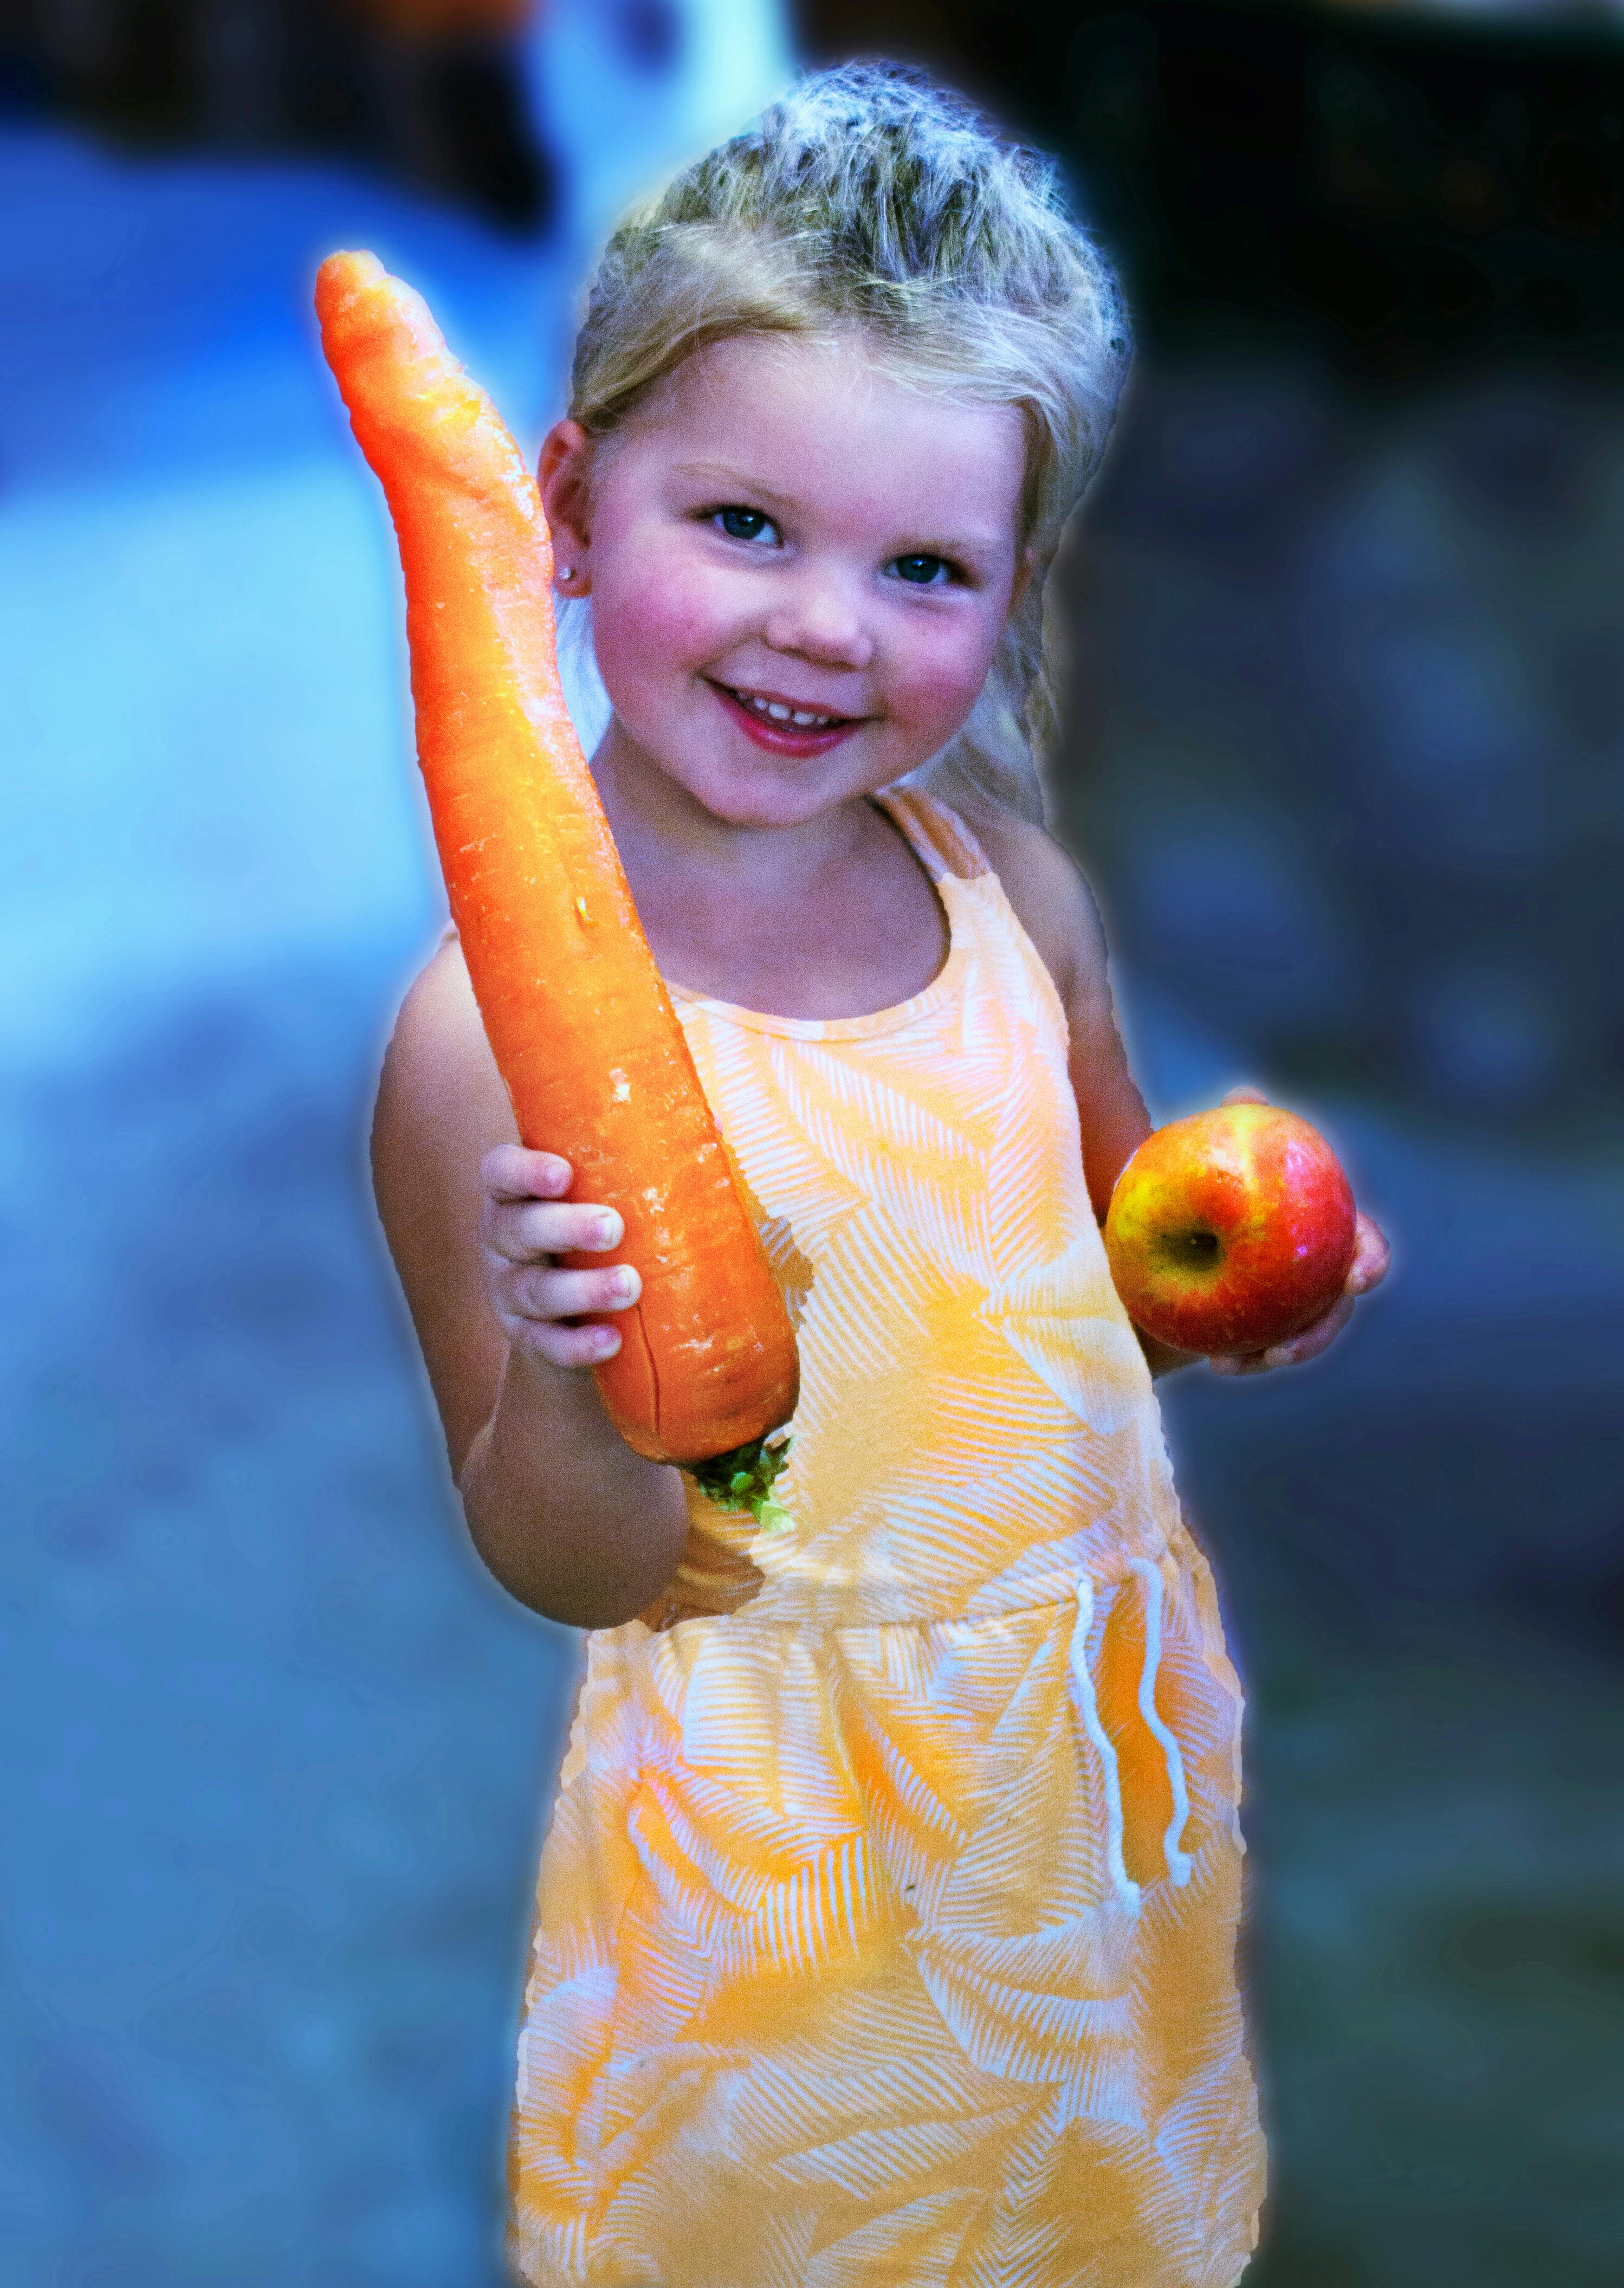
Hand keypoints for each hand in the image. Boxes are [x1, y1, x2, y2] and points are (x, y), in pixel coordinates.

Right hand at [479, 1144, 639, 1371]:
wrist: (581, 1308)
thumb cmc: (607, 1228)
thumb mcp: (614, 1191)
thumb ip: (648, 1160)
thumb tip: (717, 1122)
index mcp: (520, 1192)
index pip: (500, 1172)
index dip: (523, 1171)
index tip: (563, 1173)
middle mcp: (504, 1238)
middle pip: (516, 1229)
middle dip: (564, 1227)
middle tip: (613, 1227)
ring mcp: (510, 1290)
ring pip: (533, 1290)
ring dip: (581, 1288)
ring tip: (629, 1285)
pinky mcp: (528, 1337)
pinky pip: (545, 1344)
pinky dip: (575, 1345)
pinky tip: (610, 1342)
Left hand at [1205, 1085, 1390, 1377]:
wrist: (1151, 1231)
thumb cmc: (1188, 1185)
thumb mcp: (1201, 1158)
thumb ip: (1229, 1131)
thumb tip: (1245, 1096)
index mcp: (1317, 1226)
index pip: (1359, 1244)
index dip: (1368, 1261)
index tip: (1357, 1279)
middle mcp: (1312, 1271)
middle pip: (1334, 1307)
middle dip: (1319, 1331)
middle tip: (1286, 1349)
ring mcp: (1288, 1306)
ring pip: (1300, 1339)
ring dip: (1279, 1354)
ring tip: (1245, 1362)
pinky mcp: (1259, 1333)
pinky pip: (1260, 1354)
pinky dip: (1246, 1361)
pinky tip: (1220, 1365)